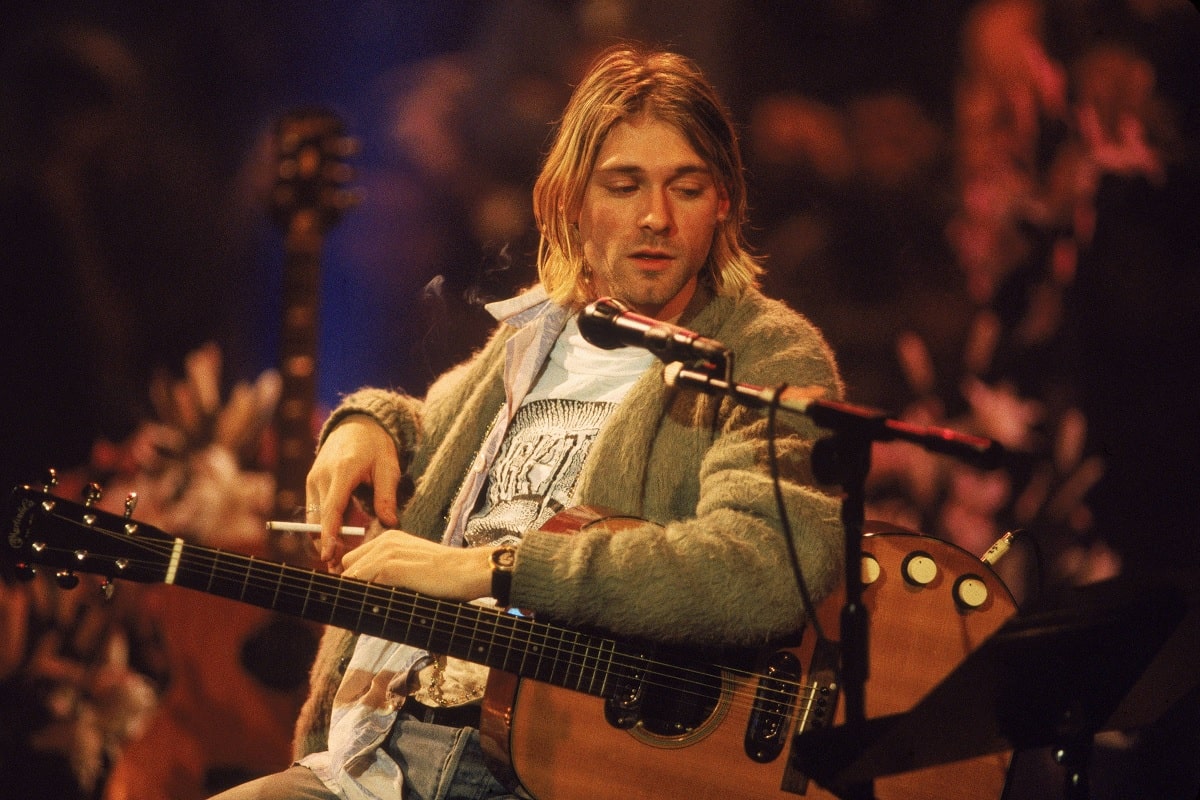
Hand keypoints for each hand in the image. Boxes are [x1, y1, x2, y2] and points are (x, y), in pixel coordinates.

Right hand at [306, 415, 401, 567]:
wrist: (357, 424)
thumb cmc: (376, 446)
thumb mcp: (389, 467)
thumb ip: (387, 496)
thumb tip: (390, 523)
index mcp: (343, 471)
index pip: (332, 509)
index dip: (329, 535)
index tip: (328, 555)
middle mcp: (322, 476)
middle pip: (319, 518)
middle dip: (326, 545)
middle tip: (336, 569)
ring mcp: (313, 479)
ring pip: (314, 517)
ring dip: (323, 538)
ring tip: (336, 560)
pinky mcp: (311, 483)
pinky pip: (314, 510)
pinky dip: (322, 527)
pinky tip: (335, 542)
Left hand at [340, 530, 492, 599]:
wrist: (469, 571)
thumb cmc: (447, 574)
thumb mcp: (414, 565)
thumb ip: (392, 572)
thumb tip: (371, 594)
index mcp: (390, 539)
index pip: (355, 560)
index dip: (356, 581)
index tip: (361, 599)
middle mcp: (385, 542)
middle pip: (348, 568)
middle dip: (354, 588)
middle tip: (366, 607)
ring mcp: (387, 554)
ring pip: (352, 578)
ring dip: (359, 598)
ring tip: (369, 616)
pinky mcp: (393, 568)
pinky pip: (364, 585)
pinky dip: (367, 602)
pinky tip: (378, 612)